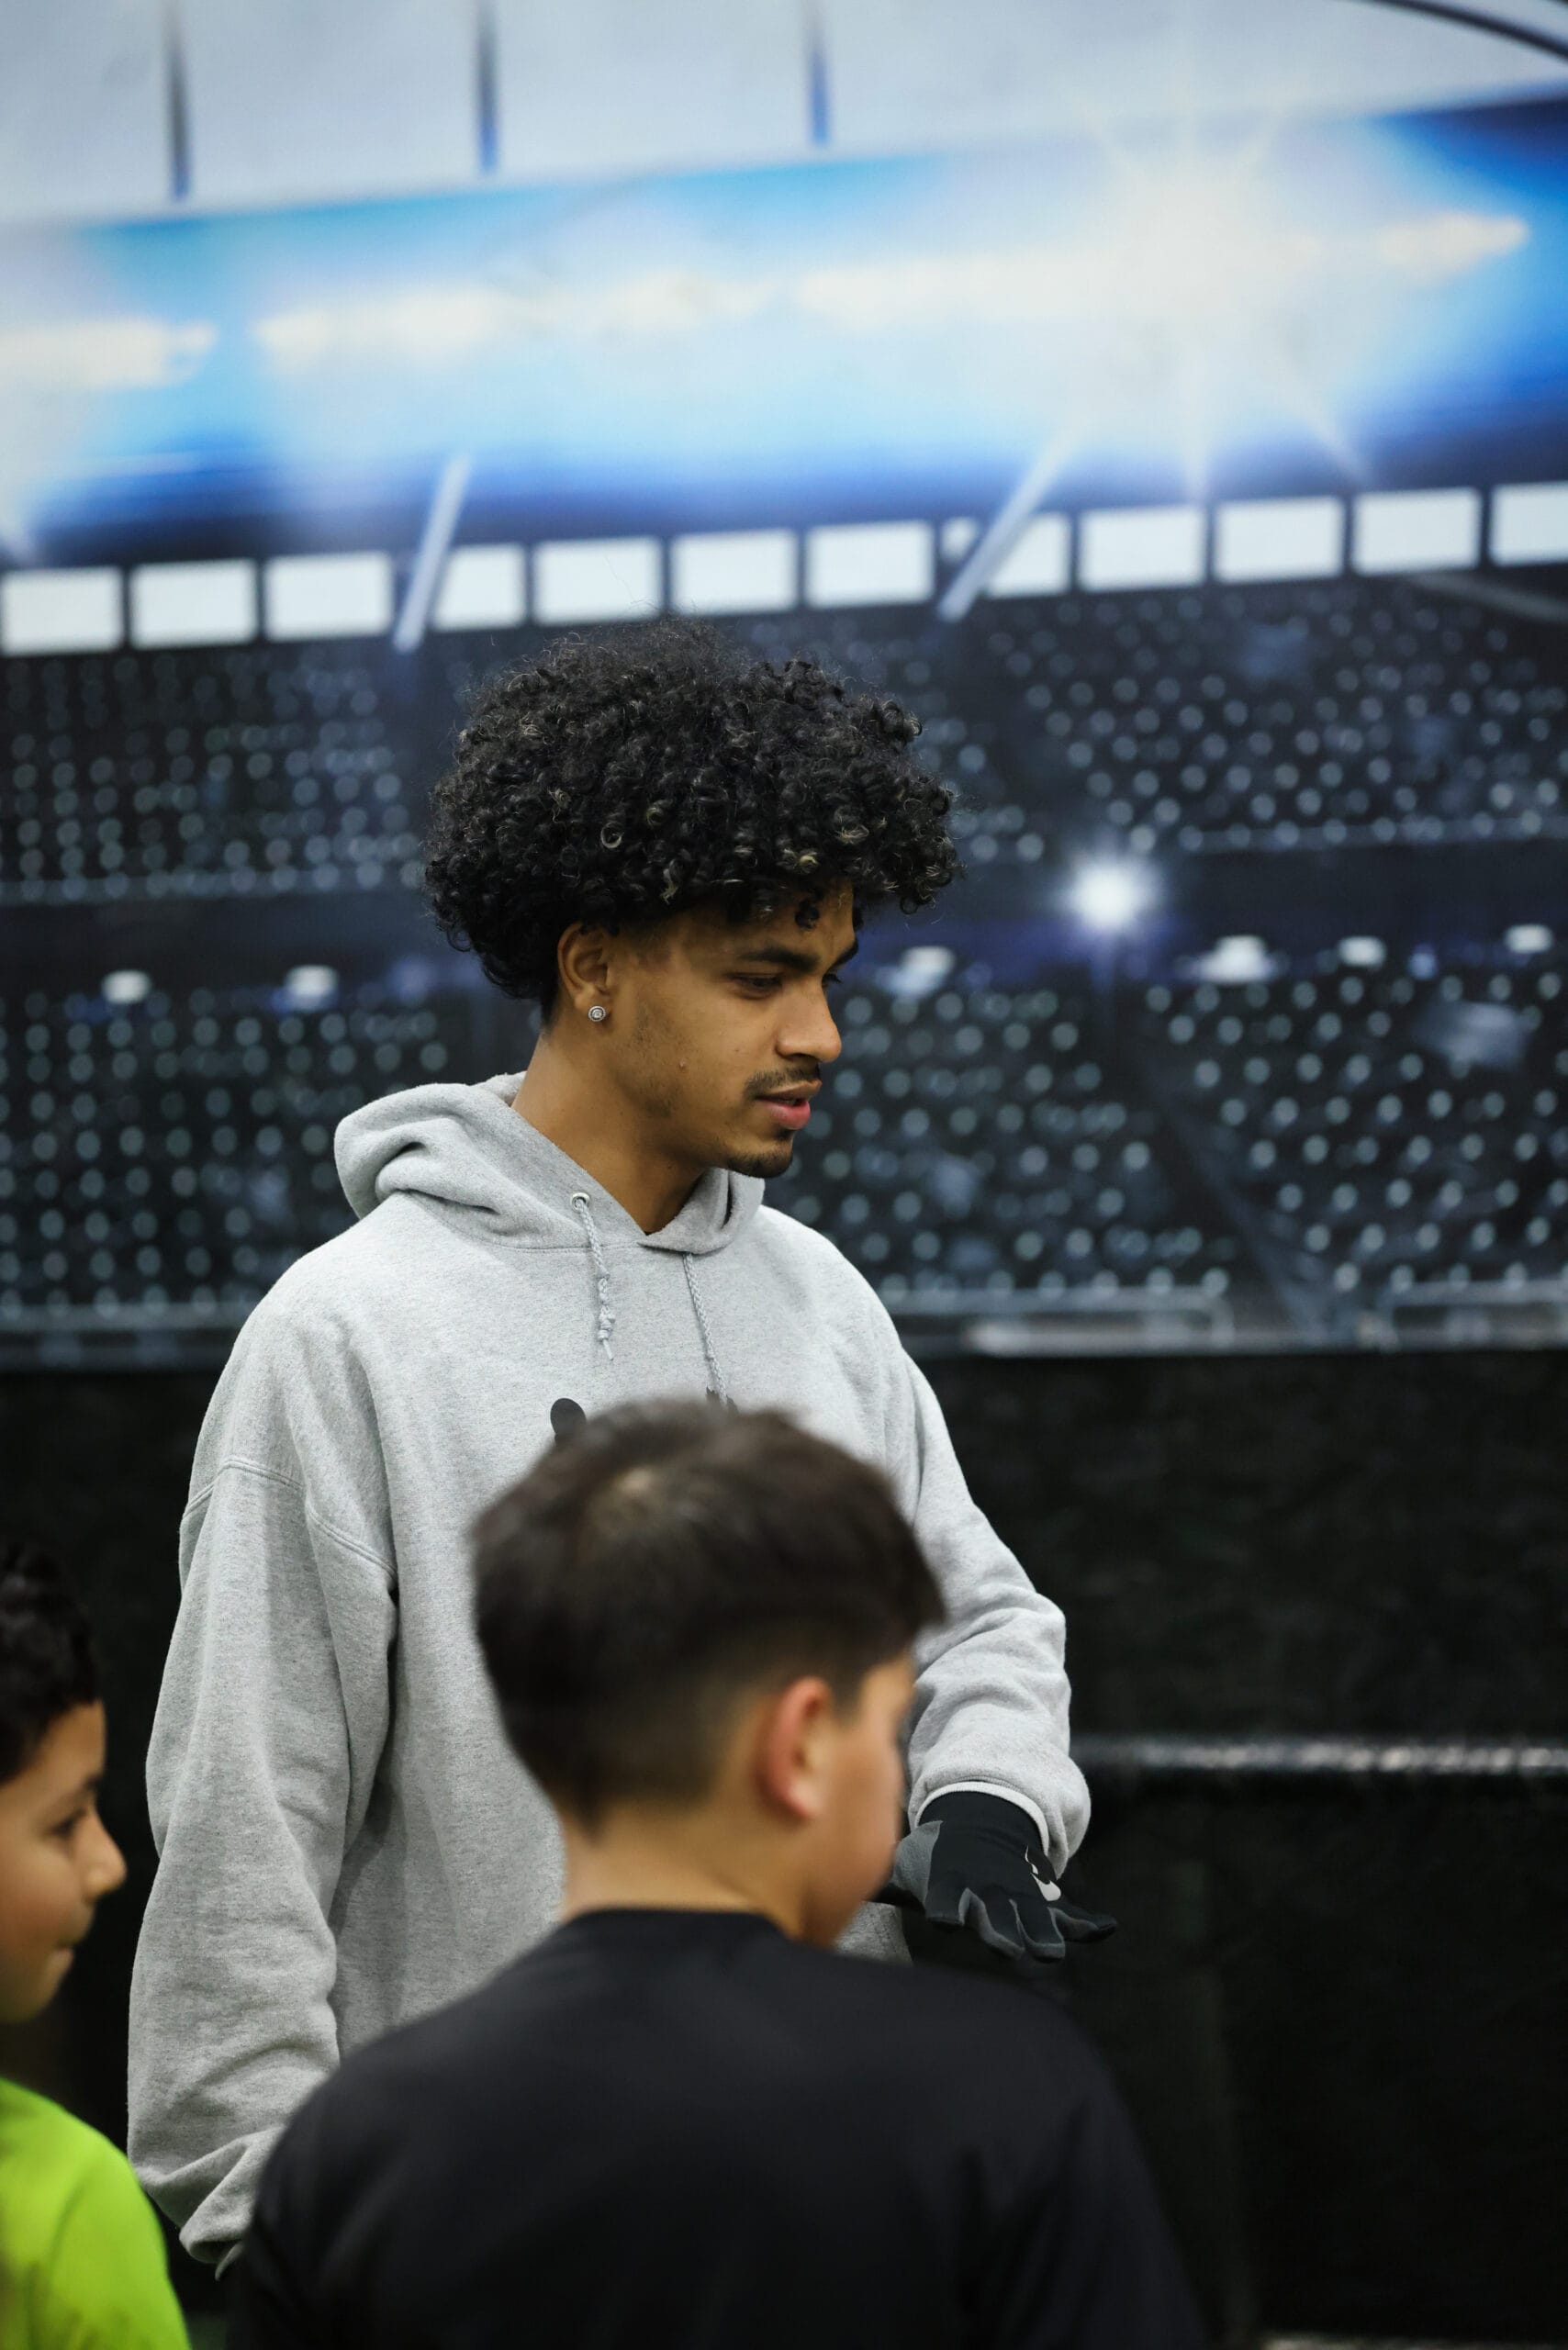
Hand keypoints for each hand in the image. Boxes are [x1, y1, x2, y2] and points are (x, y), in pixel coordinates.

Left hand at [883, 1791, 1115, 1973]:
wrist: (981, 1818)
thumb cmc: (936, 1854)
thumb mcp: (909, 1861)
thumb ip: (887, 1881)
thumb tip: (848, 1887)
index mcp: (951, 1883)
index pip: (946, 1897)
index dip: (944, 1907)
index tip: (945, 1919)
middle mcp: (986, 1890)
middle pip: (993, 1912)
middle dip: (1000, 1930)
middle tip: (1010, 1949)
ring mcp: (1017, 1893)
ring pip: (1032, 1916)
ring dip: (1042, 1934)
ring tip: (1053, 1953)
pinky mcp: (1041, 1899)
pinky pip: (1067, 1913)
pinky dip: (1085, 1923)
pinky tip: (1107, 1928)